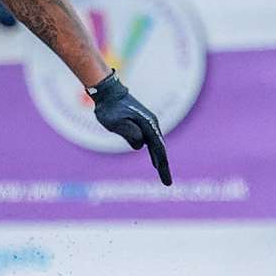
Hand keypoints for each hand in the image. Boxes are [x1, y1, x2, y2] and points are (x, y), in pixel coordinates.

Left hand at [88, 70, 172, 185]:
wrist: (108, 91)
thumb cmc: (109, 107)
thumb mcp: (115, 122)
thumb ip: (129, 132)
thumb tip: (141, 144)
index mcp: (148, 124)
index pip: (158, 149)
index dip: (162, 165)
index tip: (166, 180)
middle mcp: (151, 124)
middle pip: (159, 150)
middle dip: (163, 167)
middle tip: (167, 184)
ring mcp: (148, 124)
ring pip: (155, 146)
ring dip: (159, 160)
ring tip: (164, 175)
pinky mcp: (142, 124)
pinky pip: (150, 142)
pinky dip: (154, 153)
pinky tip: (155, 161)